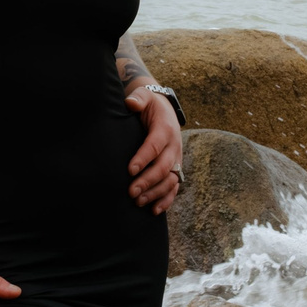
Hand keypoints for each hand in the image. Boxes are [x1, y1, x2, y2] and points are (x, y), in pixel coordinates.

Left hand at [123, 82, 183, 214]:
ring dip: (155, 193)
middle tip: (131, 192)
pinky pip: (174, 187)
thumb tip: (131, 103)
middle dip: (148, 181)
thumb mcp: (144, 96)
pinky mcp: (175, 169)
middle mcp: (174, 146)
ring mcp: (176, 159)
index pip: (155, 145)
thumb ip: (138, 98)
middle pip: (164, 167)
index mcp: (165, 128)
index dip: (143, 158)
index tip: (130, 170)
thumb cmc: (149, 104)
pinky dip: (166, 200)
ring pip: (170, 180)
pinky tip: (154, 210)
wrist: (164, 109)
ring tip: (138, 202)